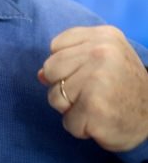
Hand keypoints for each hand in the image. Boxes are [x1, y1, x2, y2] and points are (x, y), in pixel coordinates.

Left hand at [38, 25, 147, 151]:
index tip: (86, 72)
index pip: (55, 46)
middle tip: (88, 93)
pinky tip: (98, 121)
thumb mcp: (104, 57)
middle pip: (50, 70)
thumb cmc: (123, 83)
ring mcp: (98, 79)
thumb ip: (70, 57)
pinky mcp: (95, 107)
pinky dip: (80, 126)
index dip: (65, 65)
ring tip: (94, 106)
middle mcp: (100, 52)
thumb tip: (40, 74)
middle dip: (62, 86)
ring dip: (70, 109)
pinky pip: (68, 120)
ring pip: (54, 97)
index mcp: (103, 35)